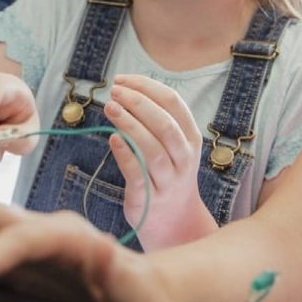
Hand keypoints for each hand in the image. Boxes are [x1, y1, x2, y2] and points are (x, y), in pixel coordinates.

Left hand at [104, 74, 215, 249]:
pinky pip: (138, 173)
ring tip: (110, 108)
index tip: (122, 79)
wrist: (174, 222)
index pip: (173, 102)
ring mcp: (168, 180)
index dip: (146, 87)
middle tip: (114, 91)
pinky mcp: (149, 198)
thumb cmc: (167, 173)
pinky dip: (125, 154)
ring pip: (152, 148)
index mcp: (191, 138)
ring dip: (130, 125)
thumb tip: (125, 89)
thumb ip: (156, 120)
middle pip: (165, 124)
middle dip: (138, 103)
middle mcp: (184, 158)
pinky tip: (112, 138)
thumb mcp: (173, 145)